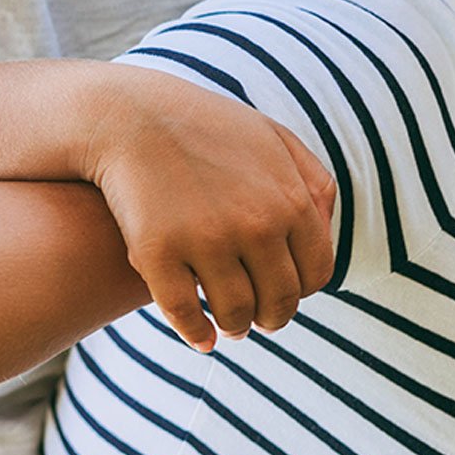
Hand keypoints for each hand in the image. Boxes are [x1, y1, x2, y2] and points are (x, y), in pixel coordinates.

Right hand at [77, 63, 336, 350]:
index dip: (298, 292)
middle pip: (278, 301)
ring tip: (228, 325)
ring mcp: (205, 240)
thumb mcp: (272, 140)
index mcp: (289, 200)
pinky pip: (185, 314)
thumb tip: (328, 236)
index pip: (313, 274)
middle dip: (270, 317)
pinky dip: (196, 334)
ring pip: (235, 313)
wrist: (126, 116)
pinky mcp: (157, 252)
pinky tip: (200, 337)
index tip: (280, 294)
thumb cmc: (204, 129)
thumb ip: (312, 183)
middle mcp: (254, 224)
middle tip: (257, 320)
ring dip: (235, 327)